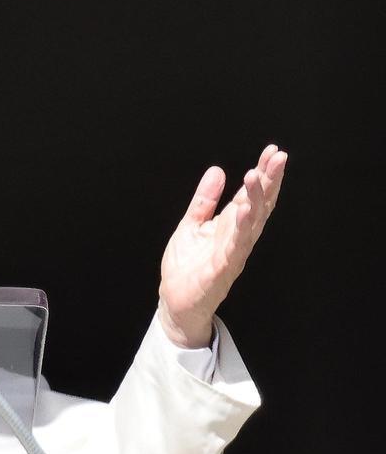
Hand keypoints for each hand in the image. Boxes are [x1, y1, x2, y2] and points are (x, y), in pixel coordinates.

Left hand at [157, 143, 288, 346]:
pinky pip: (234, 247)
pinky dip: (240, 229)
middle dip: (269, 181)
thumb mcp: (191, 225)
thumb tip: (217, 170)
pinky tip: (242, 211)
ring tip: (256, 176)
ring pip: (250, 224)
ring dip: (255, 200)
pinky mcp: (221, 270)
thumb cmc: (187, 267)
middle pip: (259, 206)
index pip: (252, 196)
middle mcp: (237, 238)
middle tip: (277, 157)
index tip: (272, 152)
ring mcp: (232, 254)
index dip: (263, 174)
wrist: (175, 302)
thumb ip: (204, 200)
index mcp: (231, 226)